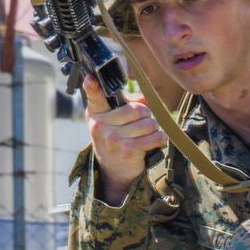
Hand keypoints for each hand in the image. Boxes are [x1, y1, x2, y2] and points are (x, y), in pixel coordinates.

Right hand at [85, 75, 166, 206]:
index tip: (91, 77)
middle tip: (140, 126)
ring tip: (144, 137)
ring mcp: (114, 138)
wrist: (113, 172)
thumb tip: (144, 99)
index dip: (92, 86)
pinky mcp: (128, 150)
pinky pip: (155, 137)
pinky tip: (152, 143)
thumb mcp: (114, 122)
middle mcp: (101, 125)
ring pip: (149, 123)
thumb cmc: (115, 140)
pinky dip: (159, 139)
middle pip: (138, 109)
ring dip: (153, 130)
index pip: (94, 96)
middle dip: (146, 116)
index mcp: (96, 114)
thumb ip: (128, 105)